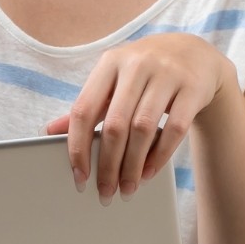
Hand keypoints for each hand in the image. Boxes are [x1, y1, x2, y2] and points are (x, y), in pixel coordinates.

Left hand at [45, 35, 232, 203]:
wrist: (193, 52)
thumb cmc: (144, 72)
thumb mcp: (114, 80)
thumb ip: (89, 105)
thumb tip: (50, 131)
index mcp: (109, 63)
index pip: (84, 109)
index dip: (77, 146)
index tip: (79, 176)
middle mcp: (136, 65)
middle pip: (115, 124)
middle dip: (108, 165)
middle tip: (105, 191)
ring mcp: (166, 74)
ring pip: (143, 128)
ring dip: (133, 165)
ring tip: (128, 187)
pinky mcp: (192, 87)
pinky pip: (175, 129)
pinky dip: (160, 156)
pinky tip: (149, 172)